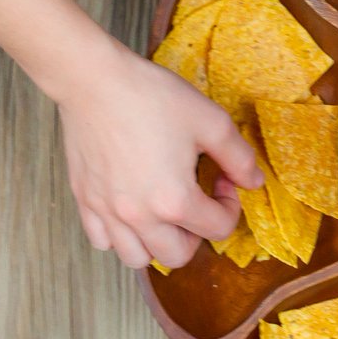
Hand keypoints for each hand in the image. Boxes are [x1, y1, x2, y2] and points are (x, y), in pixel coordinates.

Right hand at [55, 40, 262, 268]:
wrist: (94, 81)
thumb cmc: (153, 98)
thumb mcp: (211, 122)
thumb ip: (239, 157)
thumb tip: (254, 183)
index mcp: (174, 201)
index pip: (218, 229)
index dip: (231, 206)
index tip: (224, 180)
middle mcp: (139, 217)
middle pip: (177, 256)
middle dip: (197, 234)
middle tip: (198, 203)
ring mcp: (106, 212)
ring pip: (136, 257)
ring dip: (158, 243)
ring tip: (164, 213)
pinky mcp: (83, 200)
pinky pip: (102, 241)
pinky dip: (120, 236)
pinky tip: (131, 209)